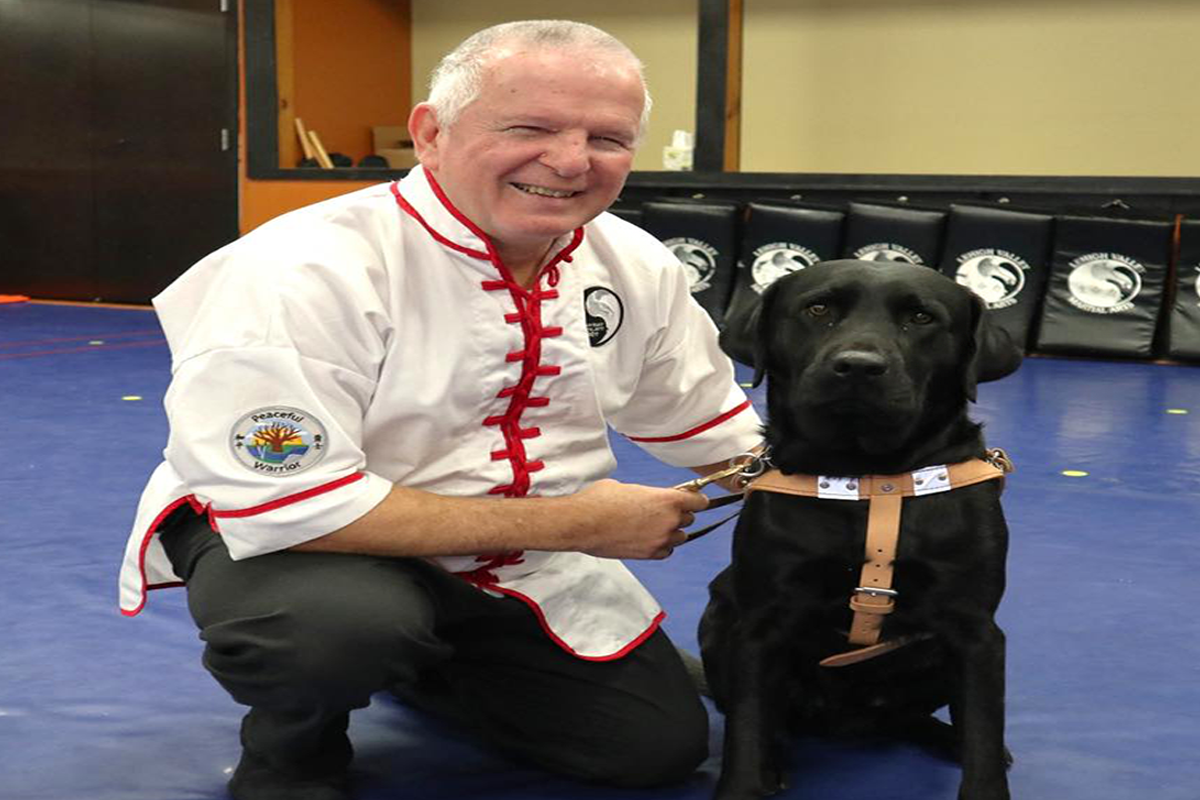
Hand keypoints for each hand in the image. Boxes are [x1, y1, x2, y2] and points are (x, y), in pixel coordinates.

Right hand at [569, 479, 709, 559]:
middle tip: (663, 511)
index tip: (694, 500)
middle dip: (679, 514)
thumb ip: (648, 494)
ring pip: (680, 537)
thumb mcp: (628, 487)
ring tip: (655, 526)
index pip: (698, 501)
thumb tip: (650, 498)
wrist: (583, 523)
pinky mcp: (649, 554)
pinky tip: (650, 539)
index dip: (696, 500)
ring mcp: (660, 539)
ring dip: (672, 531)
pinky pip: (666, 551)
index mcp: (667, 499)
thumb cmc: (600, 500)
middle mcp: (668, 521)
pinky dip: (662, 546)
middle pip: (689, 519)